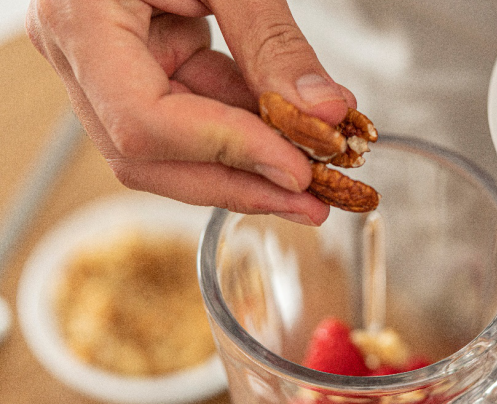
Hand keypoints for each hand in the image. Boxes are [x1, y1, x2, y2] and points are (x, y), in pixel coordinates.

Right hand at [25, 0, 356, 225]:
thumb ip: (274, 43)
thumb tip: (324, 113)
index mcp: (82, 20)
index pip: (145, 122)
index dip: (228, 153)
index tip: (297, 168)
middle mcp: (83, 57)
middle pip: (152, 157)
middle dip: (240, 185)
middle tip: (313, 200)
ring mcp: (108, 69)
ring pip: (173, 151)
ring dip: (249, 167)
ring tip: (314, 173)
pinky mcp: (141, 70)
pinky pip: (192, 118)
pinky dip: (246, 132)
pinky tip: (291, 141)